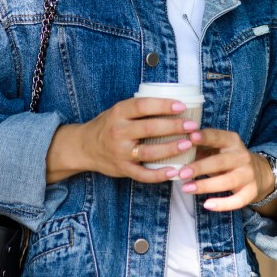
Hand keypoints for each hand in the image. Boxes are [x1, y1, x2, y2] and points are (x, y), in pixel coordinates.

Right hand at [46, 97, 200, 183]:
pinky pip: (143, 174)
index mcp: (118, 113)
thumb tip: (171, 101)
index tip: (182, 106)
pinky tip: (174, 171)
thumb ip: (138, 108)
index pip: (143, 106)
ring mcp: (121, 152)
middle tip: (192, 126)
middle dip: (174, 127)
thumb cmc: (107, 125)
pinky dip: (159, 174)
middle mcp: (119, 132)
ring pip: (149, 151)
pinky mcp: (123, 169)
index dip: (163, 105)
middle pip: (150, 128)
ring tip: (188, 144)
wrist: (84, 147)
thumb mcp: (117, 110)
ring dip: (171, 148)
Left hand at [166, 128, 276, 212]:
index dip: (205, 137)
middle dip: (199, 167)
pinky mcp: (251, 192)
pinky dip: (222, 204)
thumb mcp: (217, 148)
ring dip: (205, 185)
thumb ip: (199, 147)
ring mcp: (248, 174)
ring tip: (186, 189)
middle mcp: (242, 156)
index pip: (218, 136)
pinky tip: (207, 205)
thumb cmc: (227, 158)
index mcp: (232, 140)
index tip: (190, 138)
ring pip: (226, 181)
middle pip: (220, 162)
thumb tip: (175, 148)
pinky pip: (237, 200)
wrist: (258, 172)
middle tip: (181, 173)